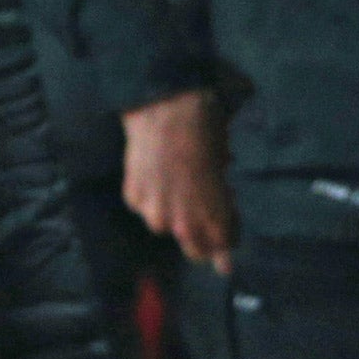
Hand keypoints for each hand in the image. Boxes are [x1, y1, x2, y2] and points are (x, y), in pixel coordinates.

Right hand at [122, 89, 233, 272]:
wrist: (168, 108)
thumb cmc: (205, 133)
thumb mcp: (222, 170)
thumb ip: (221, 198)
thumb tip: (219, 204)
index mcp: (214, 220)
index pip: (223, 247)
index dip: (226, 239)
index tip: (226, 235)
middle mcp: (183, 226)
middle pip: (194, 250)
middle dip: (200, 237)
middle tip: (200, 215)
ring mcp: (154, 213)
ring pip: (164, 224)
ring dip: (170, 210)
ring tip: (173, 180)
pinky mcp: (133, 198)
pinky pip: (144, 204)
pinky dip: (149, 193)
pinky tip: (154, 169)